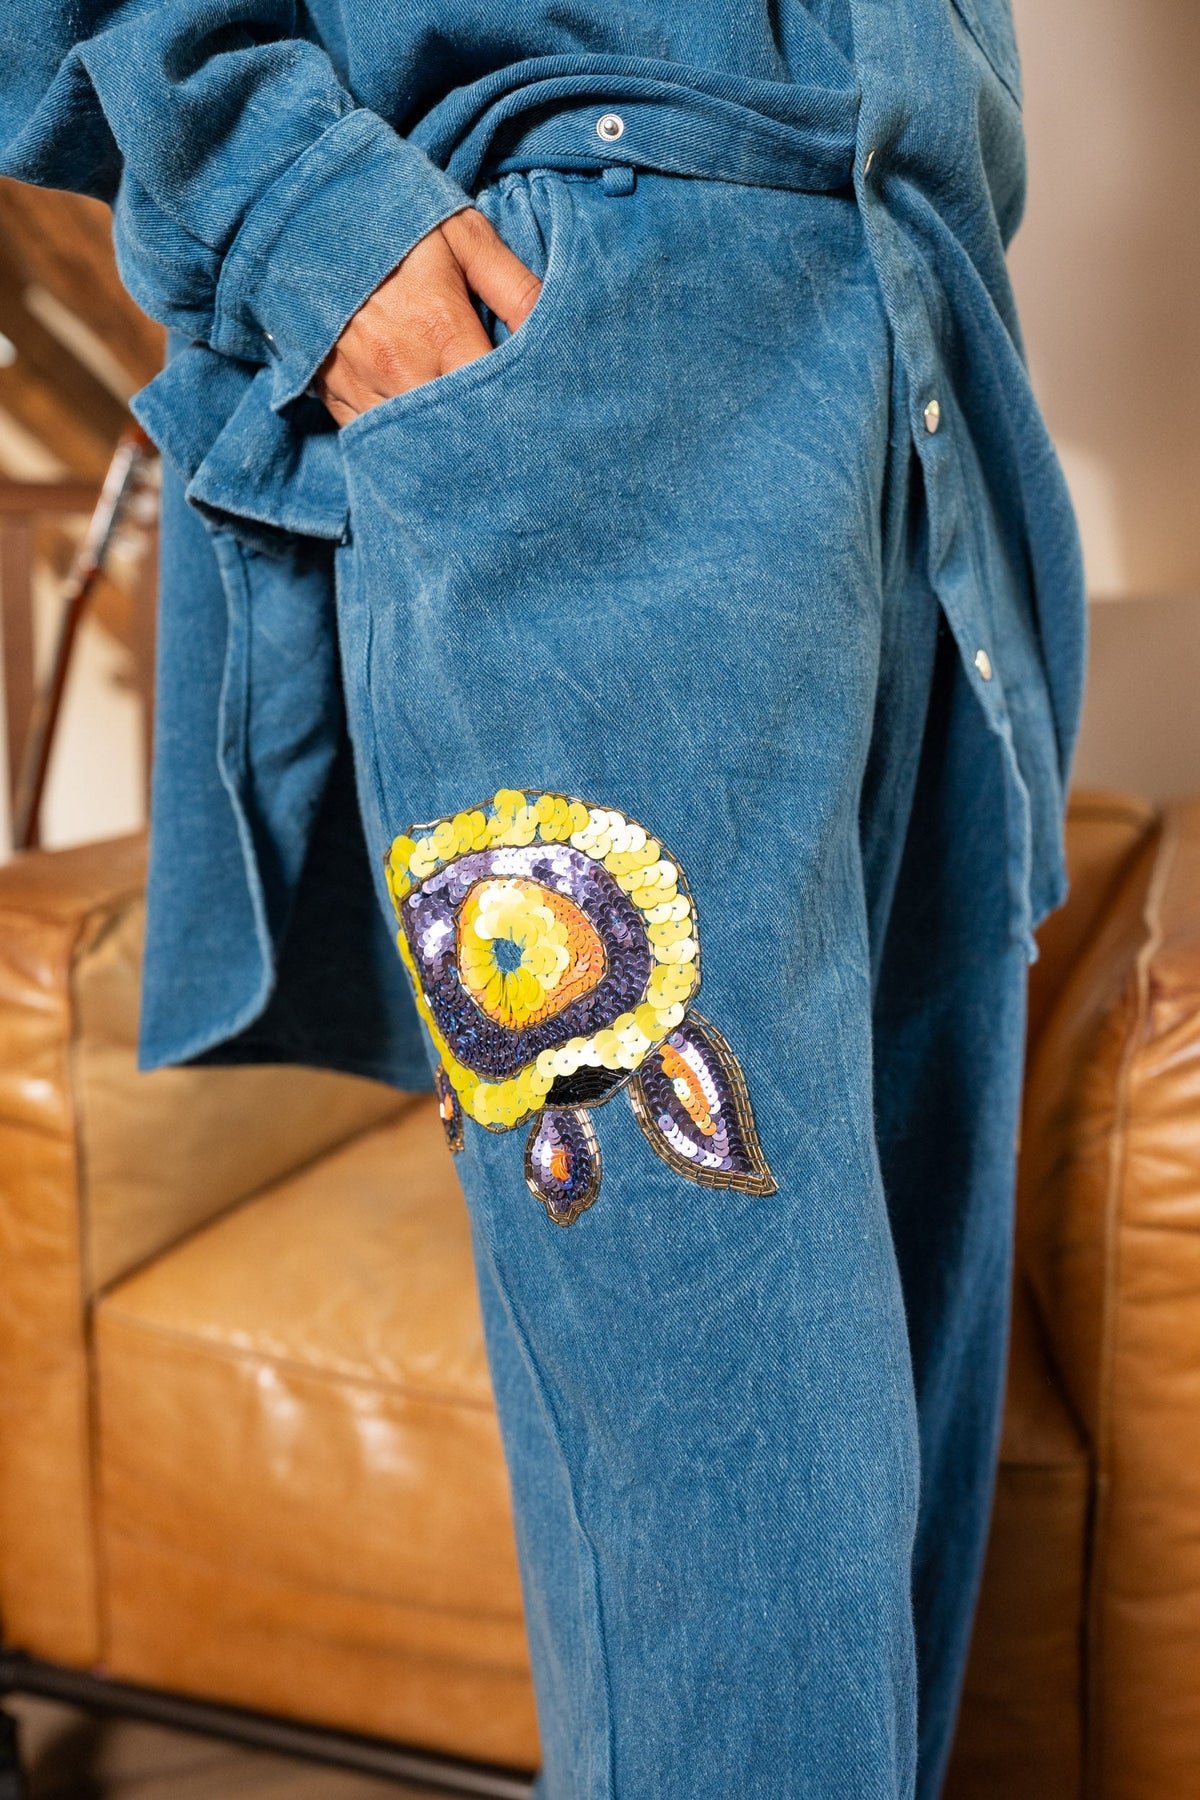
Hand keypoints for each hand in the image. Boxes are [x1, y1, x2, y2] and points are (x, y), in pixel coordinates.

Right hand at [313, 208, 541, 425]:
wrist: (301, 215)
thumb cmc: (392, 221)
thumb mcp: (462, 235)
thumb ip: (513, 285)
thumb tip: (564, 326)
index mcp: (441, 331)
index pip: (496, 395)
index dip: (522, 410)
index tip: (542, 416)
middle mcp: (401, 369)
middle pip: (459, 431)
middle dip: (487, 438)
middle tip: (515, 447)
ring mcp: (363, 388)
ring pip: (417, 444)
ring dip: (444, 446)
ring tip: (472, 447)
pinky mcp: (333, 397)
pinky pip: (374, 440)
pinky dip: (400, 444)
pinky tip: (422, 439)